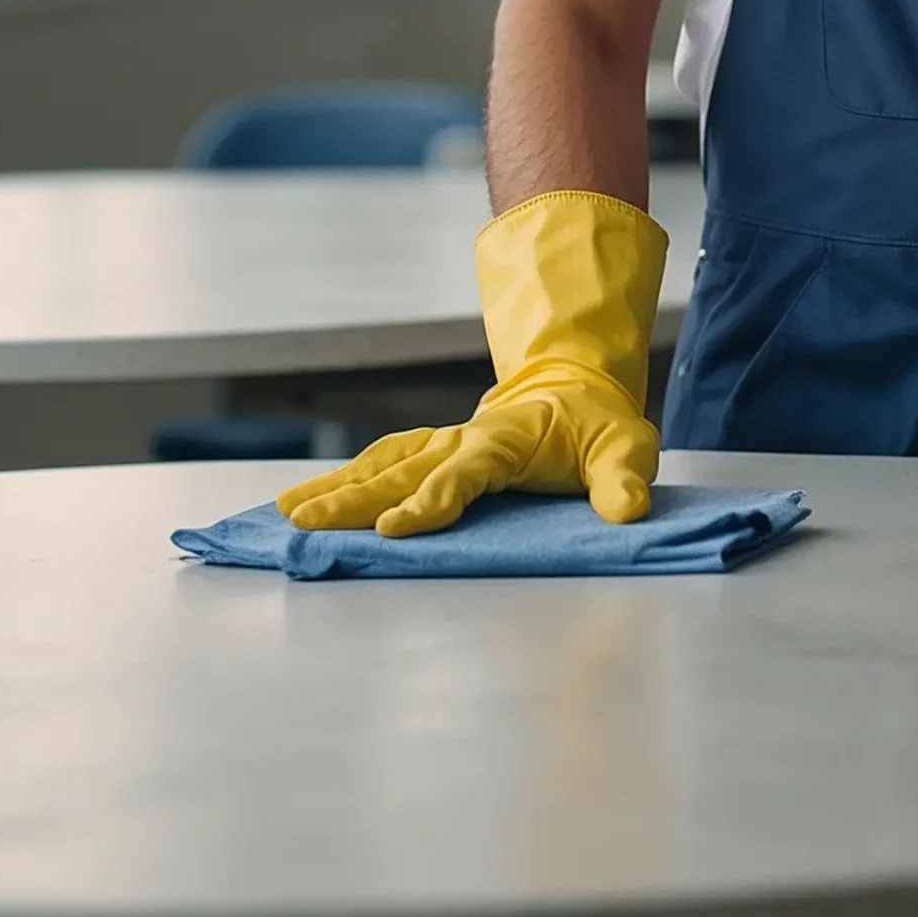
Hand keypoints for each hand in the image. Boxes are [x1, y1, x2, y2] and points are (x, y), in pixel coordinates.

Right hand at [275, 363, 658, 537]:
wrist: (575, 389)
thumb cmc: (599, 427)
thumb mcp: (625, 446)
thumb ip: (623, 479)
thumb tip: (630, 510)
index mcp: (506, 439)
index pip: (462, 473)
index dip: (429, 501)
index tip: (392, 528)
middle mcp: (464, 439)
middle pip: (403, 471)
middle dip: (353, 499)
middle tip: (306, 523)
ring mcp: (443, 444)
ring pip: (381, 465)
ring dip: (335, 488)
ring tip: (287, 514)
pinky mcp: (433, 453)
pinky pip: (382, 465)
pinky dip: (341, 481)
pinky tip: (305, 502)